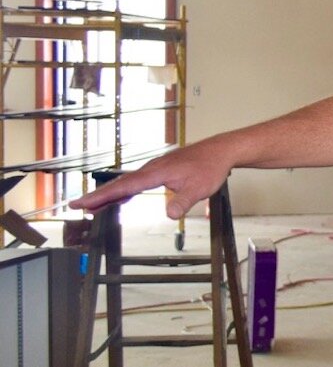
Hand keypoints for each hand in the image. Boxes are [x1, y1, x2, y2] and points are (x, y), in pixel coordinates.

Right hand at [70, 138, 235, 218]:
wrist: (220, 151)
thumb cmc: (210, 167)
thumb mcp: (199, 189)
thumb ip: (183, 202)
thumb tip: (170, 215)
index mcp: (156, 173)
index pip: (123, 187)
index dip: (101, 196)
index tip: (82, 202)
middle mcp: (151, 168)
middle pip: (119, 184)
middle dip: (97, 196)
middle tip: (77, 205)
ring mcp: (155, 168)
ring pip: (127, 182)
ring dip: (109, 194)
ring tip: (93, 206)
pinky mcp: (161, 170)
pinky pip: (137, 181)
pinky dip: (125, 190)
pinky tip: (121, 198)